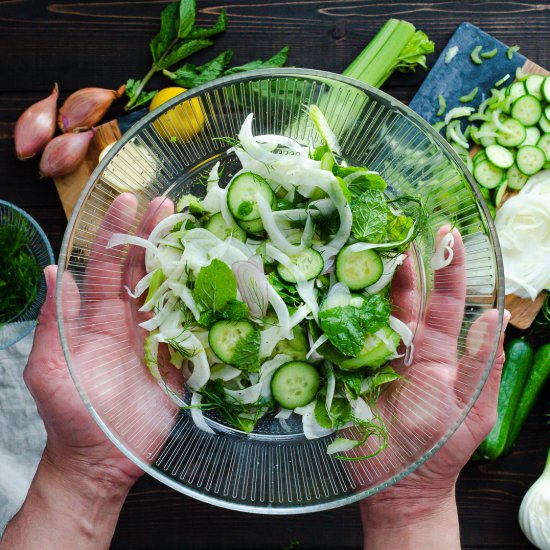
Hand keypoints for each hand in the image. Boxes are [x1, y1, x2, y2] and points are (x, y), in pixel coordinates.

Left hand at [1, 194, 176, 548]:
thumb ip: (56, 321)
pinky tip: (222, 281)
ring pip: (172, 291)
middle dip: (155, 235)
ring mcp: (157, 337)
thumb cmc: (71, 415)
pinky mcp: (180, 358)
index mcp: (97, 316)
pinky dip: (208, 305)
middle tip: (171, 204)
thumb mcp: (51, 368)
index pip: (107, 264)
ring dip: (183, 261)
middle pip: (144, 268)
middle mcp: (128, 319)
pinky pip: (195, 327)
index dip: (117, 232)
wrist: (102, 460)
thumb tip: (54, 272)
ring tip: (198, 232)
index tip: (128, 201)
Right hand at [359, 227, 508, 548]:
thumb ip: (482, 365)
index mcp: (439, 352)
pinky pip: (340, 339)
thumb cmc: (439, 449)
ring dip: (365, 281)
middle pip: (402, 297)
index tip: (446, 232)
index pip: (444, 301)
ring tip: (358, 247)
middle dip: (401, 263)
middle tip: (394, 226)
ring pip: (370, 311)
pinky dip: (334, 315)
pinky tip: (326, 291)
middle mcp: (406, 346)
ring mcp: (373, 356)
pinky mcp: (346, 370)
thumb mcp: (471, 410)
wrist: (397, 486)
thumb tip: (496, 317)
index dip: (446, 268)